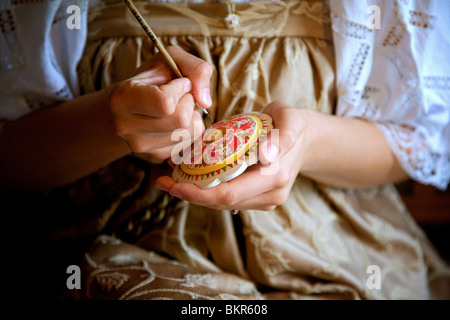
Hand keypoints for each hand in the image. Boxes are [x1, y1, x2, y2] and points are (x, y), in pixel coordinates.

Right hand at [108, 46, 212, 159]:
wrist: (132, 103)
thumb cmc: (153, 77)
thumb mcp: (172, 59)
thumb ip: (196, 69)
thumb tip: (206, 102)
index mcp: (122, 98)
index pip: (165, 102)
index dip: (180, 89)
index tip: (178, 82)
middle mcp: (125, 126)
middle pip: (180, 120)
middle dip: (189, 103)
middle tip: (181, 95)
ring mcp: (139, 145)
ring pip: (187, 134)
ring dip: (192, 117)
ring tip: (178, 107)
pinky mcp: (155, 156)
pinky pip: (188, 144)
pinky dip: (190, 130)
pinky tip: (176, 122)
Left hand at [155, 101, 307, 210]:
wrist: (304, 138)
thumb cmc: (291, 123)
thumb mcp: (291, 120)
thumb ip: (282, 136)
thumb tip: (267, 156)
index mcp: (274, 177)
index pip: (229, 193)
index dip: (198, 193)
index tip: (173, 184)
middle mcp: (270, 195)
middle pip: (222, 202)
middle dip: (190, 195)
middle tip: (163, 181)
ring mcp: (265, 200)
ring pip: (223, 203)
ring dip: (196, 194)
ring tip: (172, 179)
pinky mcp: (258, 198)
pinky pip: (229, 198)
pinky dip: (208, 191)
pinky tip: (191, 179)